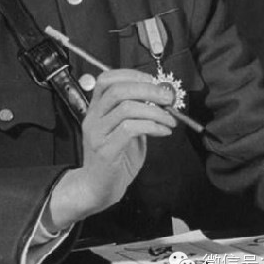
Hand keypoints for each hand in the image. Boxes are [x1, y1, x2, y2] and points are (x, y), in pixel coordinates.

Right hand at [46, 69, 175, 230]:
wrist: (98, 189)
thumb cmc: (115, 158)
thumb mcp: (126, 130)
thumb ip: (137, 113)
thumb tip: (161, 97)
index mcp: (96, 109)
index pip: (106, 79)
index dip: (131, 74)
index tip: (153, 80)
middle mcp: (93, 118)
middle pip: (118, 90)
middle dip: (148, 89)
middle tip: (167, 97)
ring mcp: (97, 133)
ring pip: (126, 108)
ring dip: (155, 110)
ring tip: (169, 119)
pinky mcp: (105, 150)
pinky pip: (130, 129)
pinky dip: (152, 126)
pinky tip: (162, 131)